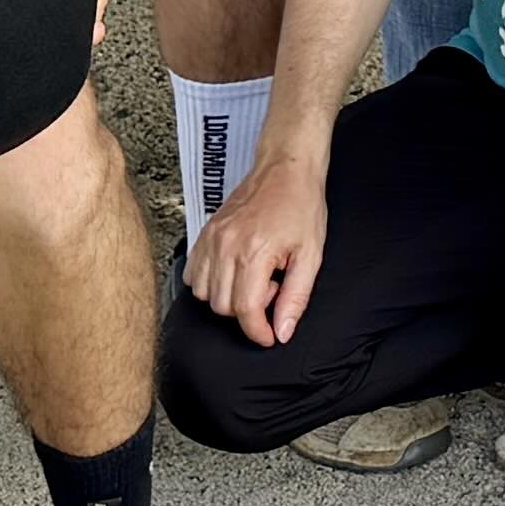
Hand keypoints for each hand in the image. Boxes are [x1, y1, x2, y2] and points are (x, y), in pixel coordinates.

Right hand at [184, 143, 327, 346]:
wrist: (286, 169)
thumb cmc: (301, 206)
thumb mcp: (311, 255)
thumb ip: (296, 297)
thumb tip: (283, 331)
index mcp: (255, 252)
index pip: (245, 311)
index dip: (258, 332)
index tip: (269, 336)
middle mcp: (226, 246)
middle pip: (222, 307)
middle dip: (248, 311)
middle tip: (271, 288)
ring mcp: (211, 239)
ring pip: (204, 294)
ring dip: (228, 298)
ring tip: (254, 277)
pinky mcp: (204, 233)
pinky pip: (193, 274)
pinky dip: (209, 283)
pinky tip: (233, 272)